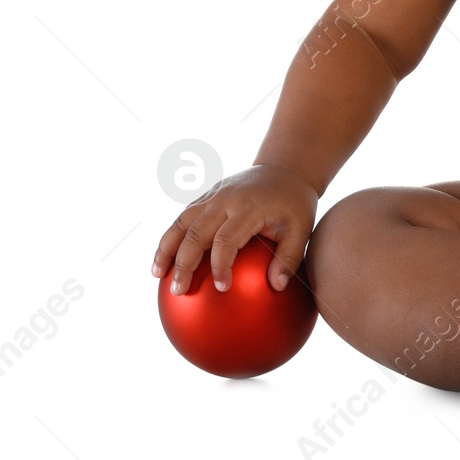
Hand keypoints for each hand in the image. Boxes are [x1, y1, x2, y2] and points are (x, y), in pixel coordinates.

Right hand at [151, 165, 318, 294]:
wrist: (285, 169)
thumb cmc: (295, 204)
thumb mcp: (302, 228)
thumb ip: (290, 257)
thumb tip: (277, 286)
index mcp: (249, 207)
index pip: (227, 238)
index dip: (220, 264)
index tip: (221, 287)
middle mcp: (227, 199)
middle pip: (196, 232)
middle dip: (184, 263)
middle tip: (178, 290)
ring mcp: (214, 195)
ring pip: (182, 222)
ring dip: (166, 248)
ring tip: (157, 275)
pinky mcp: (207, 195)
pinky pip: (183, 217)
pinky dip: (170, 237)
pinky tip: (164, 260)